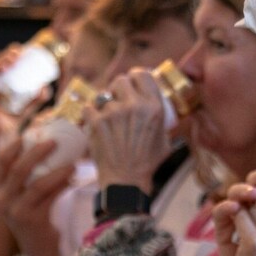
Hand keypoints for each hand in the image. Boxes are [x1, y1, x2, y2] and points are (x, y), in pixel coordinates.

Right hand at [0, 44, 50, 139]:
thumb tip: (47, 85)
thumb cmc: (16, 120)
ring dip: (1, 58)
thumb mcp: (32, 106)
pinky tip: (3, 67)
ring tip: (14, 56)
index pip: (4, 64)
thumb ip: (39, 98)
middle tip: (20, 49)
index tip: (24, 48)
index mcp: (0, 84)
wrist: (7, 135)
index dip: (12, 53)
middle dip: (7, 53)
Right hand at [0, 136, 74, 255]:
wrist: (37, 246)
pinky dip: (63, 184)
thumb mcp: (19, 193)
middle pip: (18, 169)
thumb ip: (23, 171)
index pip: (0, 161)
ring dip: (57, 170)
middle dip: (38, 152)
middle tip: (55, 141)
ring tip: (72, 162)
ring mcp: (15, 211)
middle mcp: (1, 200)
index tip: (31, 133)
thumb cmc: (32, 211)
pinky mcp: (32, 220)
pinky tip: (73, 177)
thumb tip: (40, 138)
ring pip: (37, 184)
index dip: (14, 144)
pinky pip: (51, 197)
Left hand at [84, 68, 171, 194]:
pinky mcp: (96, 121)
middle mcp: (134, 105)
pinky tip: (96, 123)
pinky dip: (90, 114)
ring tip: (108, 119)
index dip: (135, 76)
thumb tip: (161, 105)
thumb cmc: (147, 162)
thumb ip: (163, 119)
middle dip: (118, 89)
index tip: (132, 82)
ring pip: (103, 95)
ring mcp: (113, 112)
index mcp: (153, 107)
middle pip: (121, 80)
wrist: (126, 180)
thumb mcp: (165, 138)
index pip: (142, 74)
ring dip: (105, 105)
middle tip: (118, 100)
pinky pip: (89, 107)